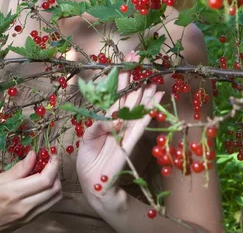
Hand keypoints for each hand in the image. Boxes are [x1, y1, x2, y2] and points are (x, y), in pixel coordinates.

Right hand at [0, 151, 62, 232]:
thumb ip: (17, 169)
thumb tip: (33, 155)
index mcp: (13, 194)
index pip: (45, 179)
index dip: (53, 165)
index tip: (51, 154)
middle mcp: (24, 207)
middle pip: (54, 189)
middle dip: (56, 172)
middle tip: (50, 161)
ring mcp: (28, 216)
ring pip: (54, 199)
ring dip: (55, 183)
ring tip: (47, 171)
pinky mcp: (29, 221)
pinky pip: (48, 206)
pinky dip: (50, 193)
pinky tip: (42, 184)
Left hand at [76, 51, 164, 202]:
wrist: (93, 182)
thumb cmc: (89, 158)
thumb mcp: (87, 137)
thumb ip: (97, 124)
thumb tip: (111, 118)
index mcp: (107, 116)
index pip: (115, 92)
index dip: (121, 76)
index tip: (127, 60)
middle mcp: (118, 120)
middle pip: (128, 96)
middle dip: (134, 78)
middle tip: (140, 59)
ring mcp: (126, 131)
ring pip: (137, 108)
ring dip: (146, 94)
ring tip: (154, 80)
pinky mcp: (130, 143)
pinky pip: (140, 126)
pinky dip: (147, 114)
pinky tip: (155, 102)